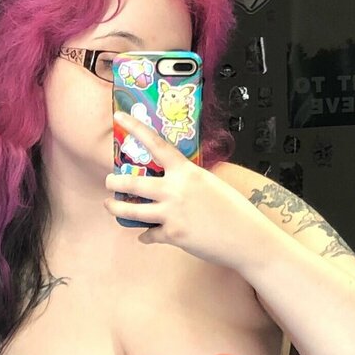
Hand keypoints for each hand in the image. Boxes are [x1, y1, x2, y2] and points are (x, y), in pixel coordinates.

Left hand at [104, 110, 268, 270]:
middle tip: (109, 181)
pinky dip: (146, 235)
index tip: (119, 117)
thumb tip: (171, 183)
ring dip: (116, 209)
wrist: (246, 238)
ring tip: (109, 206)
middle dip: (114, 182)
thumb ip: (187, 180)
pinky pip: (149, 234)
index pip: (156, 144)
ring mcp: (172, 213)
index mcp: (187, 171)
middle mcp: (175, 190)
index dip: (135, 128)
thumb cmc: (234, 210)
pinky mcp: (172, 235)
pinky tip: (145, 235)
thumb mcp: (210, 184)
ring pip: (132, 211)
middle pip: (133, 182)